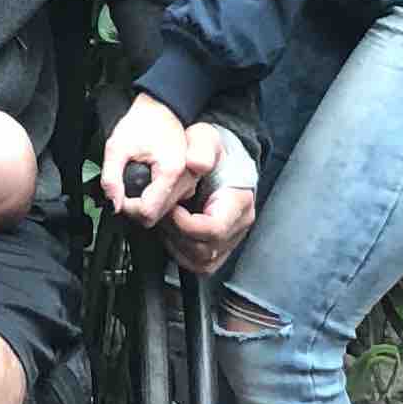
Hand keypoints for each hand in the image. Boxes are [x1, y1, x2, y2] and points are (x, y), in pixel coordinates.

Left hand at [97, 90, 192, 227]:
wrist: (162, 108)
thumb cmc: (142, 122)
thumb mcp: (116, 147)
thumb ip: (111, 178)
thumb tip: (114, 205)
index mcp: (171, 171)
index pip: (148, 212)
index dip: (128, 208)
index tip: (120, 194)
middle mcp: (186, 180)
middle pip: (156, 216)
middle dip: (135, 207)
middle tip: (123, 187)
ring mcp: (190, 183)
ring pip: (163, 212)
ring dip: (145, 204)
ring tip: (134, 182)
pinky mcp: (188, 183)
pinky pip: (169, 202)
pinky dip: (155, 198)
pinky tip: (146, 183)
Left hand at [160, 121, 256, 278]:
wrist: (222, 160)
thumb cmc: (214, 152)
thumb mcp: (205, 139)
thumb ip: (201, 148)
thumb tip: (197, 163)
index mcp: (239, 201)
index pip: (214, 228)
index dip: (186, 224)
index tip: (171, 209)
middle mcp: (239, 224)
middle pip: (205, 249)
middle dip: (176, 234)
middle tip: (163, 215)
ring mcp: (231, 238)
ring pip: (201, 261)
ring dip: (176, 245)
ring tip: (166, 222)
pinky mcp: (221, 247)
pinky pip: (200, 264)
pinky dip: (181, 253)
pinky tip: (173, 233)